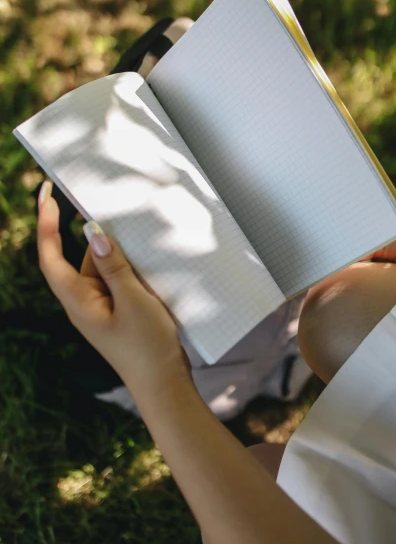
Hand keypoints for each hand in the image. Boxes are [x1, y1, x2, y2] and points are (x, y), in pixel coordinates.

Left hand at [37, 182, 192, 399]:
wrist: (164, 384)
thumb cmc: (146, 347)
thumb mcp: (133, 300)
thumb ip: (113, 265)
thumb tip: (93, 232)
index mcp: (78, 302)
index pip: (51, 257)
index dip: (46, 225)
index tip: (46, 196)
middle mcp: (84, 302)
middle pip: (79, 258)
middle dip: (91, 234)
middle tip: (101, 202)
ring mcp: (101, 306)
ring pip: (102, 267)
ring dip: (118, 252)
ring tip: (140, 235)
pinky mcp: (118, 309)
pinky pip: (117, 279)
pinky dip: (128, 265)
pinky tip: (147, 257)